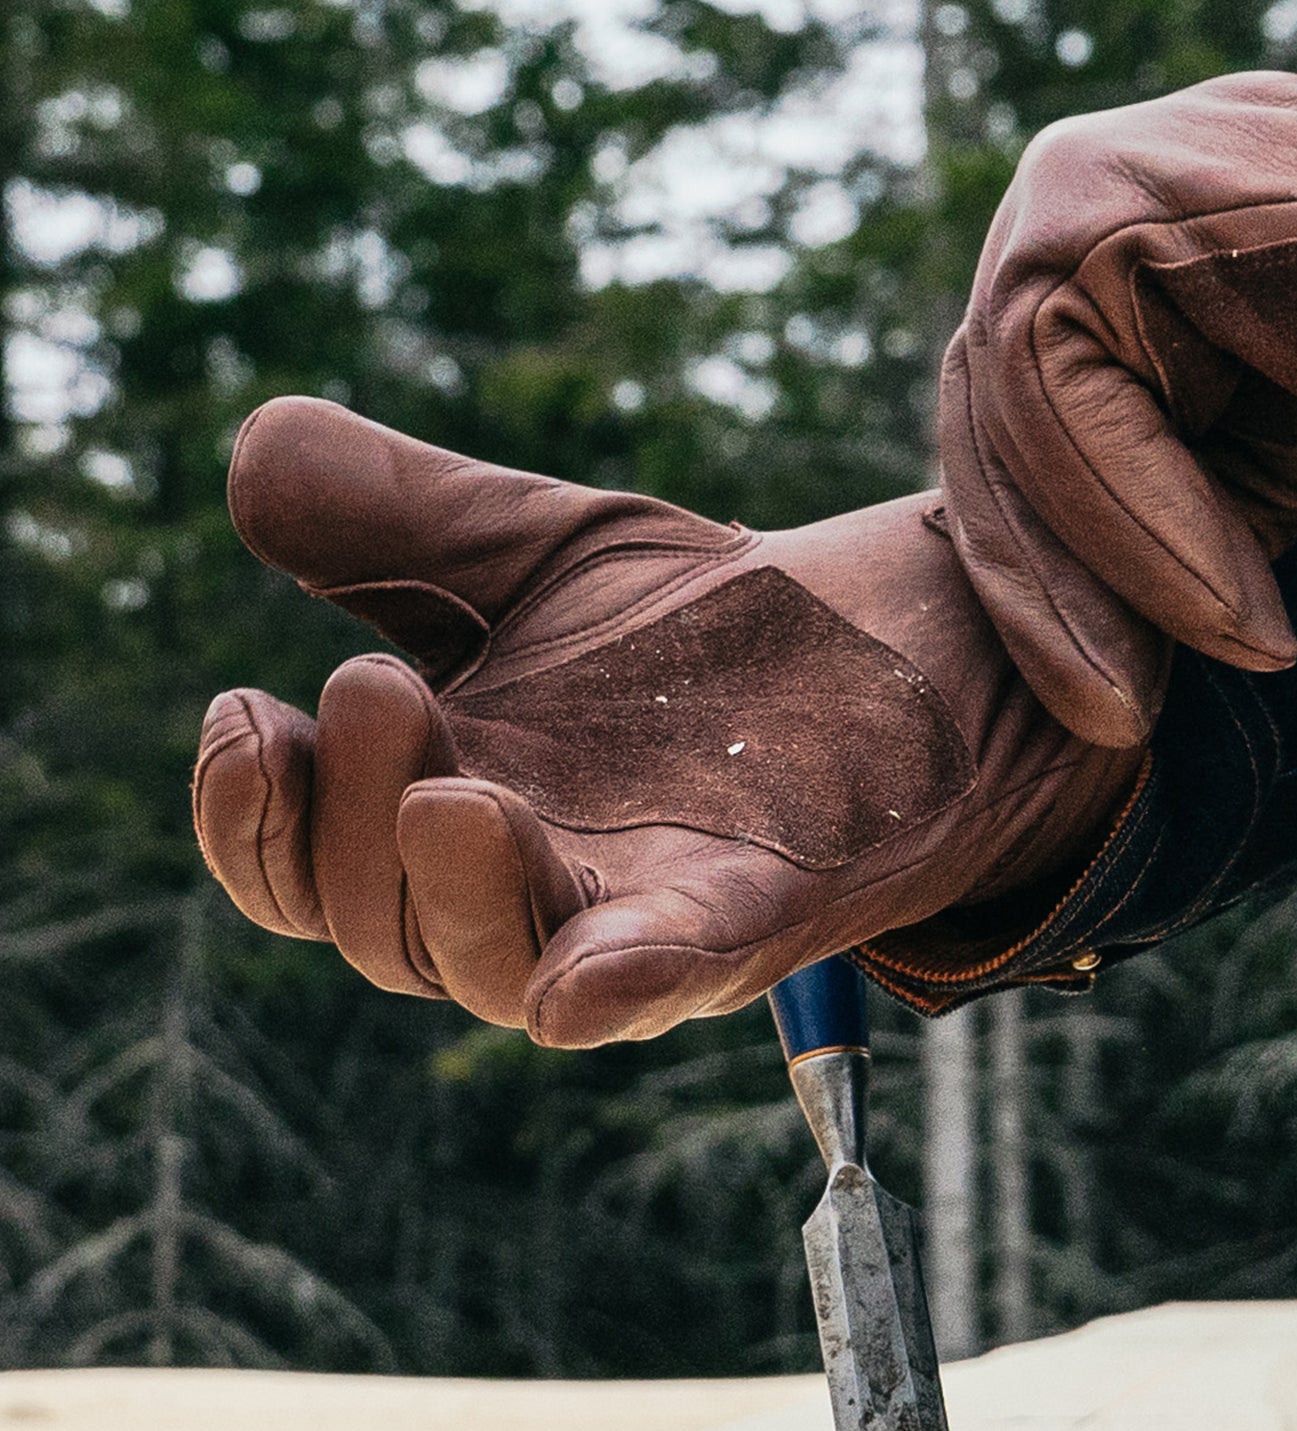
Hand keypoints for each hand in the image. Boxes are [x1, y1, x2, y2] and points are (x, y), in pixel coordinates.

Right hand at [193, 399, 1138, 1044]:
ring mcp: (642, 911)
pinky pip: (674, 978)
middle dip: (348, 824)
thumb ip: (408, 516)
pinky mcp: (760, 916)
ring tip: (448, 791)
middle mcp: (533, 883)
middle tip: (373, 687)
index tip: (242, 711)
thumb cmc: (723, 626)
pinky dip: (622, 982)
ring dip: (451, 896)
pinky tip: (584, 971)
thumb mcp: (552, 552)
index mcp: (455, 802)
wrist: (919, 634)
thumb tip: (251, 448)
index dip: (254, 817)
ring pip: (500, 971)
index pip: (310, 863)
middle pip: (383, 926)